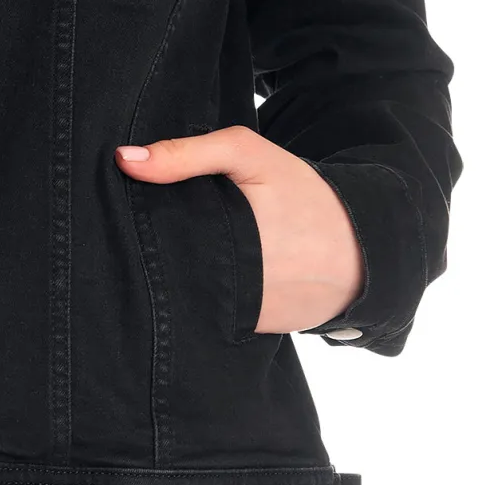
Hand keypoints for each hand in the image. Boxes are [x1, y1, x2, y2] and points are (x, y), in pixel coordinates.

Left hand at [115, 127, 365, 334]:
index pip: (156, 236)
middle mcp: (229, 283)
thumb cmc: (302, 195)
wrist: (361, 251)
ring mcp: (238, 312)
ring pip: (182, 293)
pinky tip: (200, 276)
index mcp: (227, 236)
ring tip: (172, 252)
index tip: (124, 207)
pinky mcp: (249, 331)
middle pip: (165, 267)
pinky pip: (208, 313)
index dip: (138, 222)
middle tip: (144, 231)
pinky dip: (200, 296)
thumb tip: (125, 159)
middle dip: (152, 251)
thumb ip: (188, 154)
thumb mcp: (250, 155)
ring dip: (173, 277)